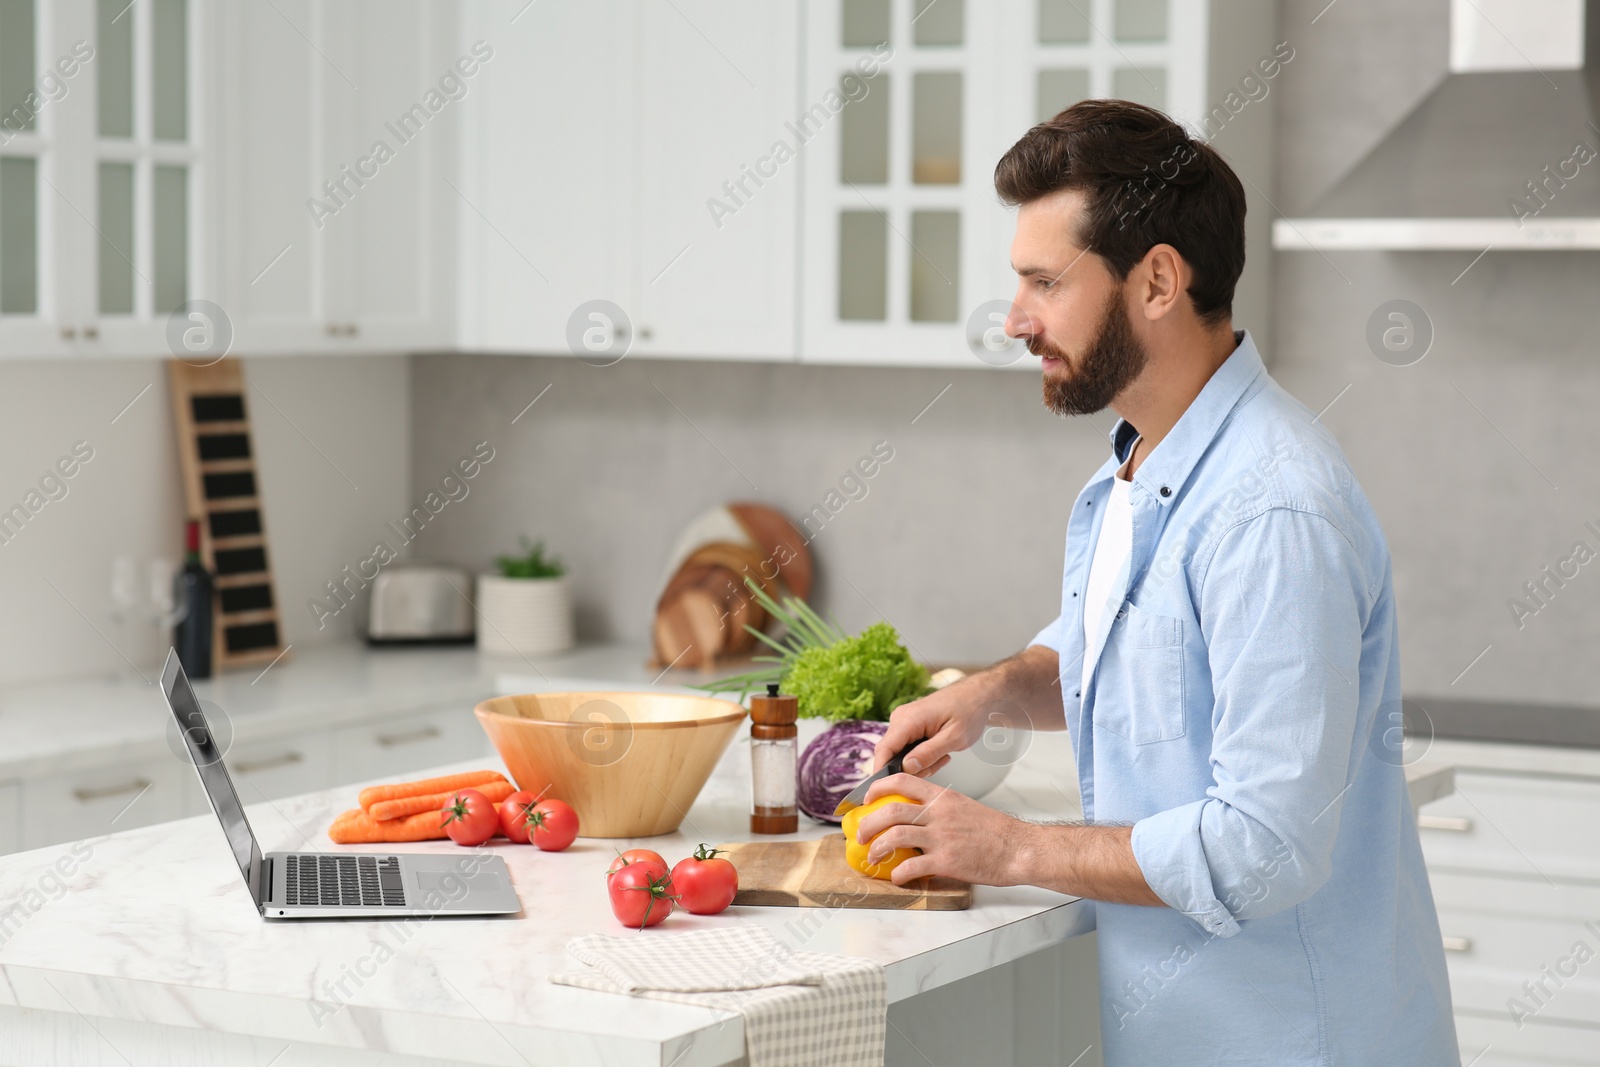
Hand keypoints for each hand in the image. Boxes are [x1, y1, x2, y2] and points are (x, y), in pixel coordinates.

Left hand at [853, 773, 1028, 886]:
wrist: (1018, 848)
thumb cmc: (995, 831)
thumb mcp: (964, 807)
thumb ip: (939, 807)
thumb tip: (916, 813)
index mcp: (942, 798)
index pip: (903, 780)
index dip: (878, 788)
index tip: (867, 798)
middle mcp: (938, 814)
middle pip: (891, 810)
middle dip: (868, 823)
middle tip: (861, 834)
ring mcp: (941, 837)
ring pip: (895, 837)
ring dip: (877, 848)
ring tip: (872, 856)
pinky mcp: (946, 861)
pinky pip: (912, 866)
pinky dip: (898, 874)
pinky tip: (897, 878)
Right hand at [872, 683, 985, 776]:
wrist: (975, 695)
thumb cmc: (969, 710)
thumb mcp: (953, 737)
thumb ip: (929, 753)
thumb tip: (907, 768)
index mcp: (908, 719)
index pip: (884, 750)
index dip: (882, 772)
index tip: (886, 789)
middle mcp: (901, 718)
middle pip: (892, 754)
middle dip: (912, 768)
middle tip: (937, 764)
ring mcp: (903, 721)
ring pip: (901, 753)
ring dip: (920, 761)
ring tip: (943, 755)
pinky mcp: (908, 724)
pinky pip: (907, 747)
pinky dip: (921, 754)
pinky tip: (938, 751)